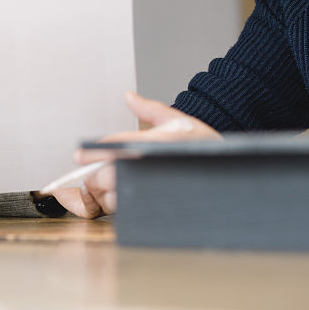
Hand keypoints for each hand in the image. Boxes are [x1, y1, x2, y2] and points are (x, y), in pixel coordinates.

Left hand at [69, 91, 219, 216]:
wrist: (230, 171)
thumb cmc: (204, 146)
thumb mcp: (179, 121)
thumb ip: (150, 109)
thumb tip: (129, 96)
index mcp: (154, 142)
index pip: (113, 145)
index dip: (92, 151)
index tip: (78, 155)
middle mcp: (151, 166)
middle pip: (107, 174)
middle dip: (95, 175)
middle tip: (94, 172)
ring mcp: (151, 189)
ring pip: (113, 197)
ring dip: (107, 193)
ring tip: (117, 184)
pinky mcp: (153, 207)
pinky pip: (126, 213)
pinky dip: (120, 206)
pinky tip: (128, 197)